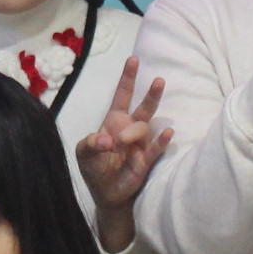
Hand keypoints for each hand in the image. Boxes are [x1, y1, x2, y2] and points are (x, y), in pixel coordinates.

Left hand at [73, 62, 172, 253]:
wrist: (106, 194)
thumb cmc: (94, 168)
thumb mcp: (83, 154)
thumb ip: (90, 144)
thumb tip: (106, 140)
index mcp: (114, 121)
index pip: (122, 96)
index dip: (127, 78)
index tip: (133, 59)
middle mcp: (129, 129)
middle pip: (143, 107)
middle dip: (150, 93)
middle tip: (158, 80)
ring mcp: (140, 144)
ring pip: (144, 127)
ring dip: (133, 132)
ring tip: (122, 142)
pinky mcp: (146, 160)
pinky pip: (156, 148)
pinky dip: (162, 141)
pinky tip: (168, 133)